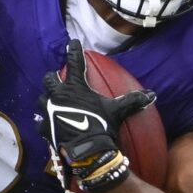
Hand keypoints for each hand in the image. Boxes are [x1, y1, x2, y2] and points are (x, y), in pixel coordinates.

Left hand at [39, 41, 153, 192]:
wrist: (86, 151)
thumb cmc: (100, 126)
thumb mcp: (117, 111)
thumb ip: (132, 101)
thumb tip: (152, 94)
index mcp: (74, 86)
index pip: (74, 62)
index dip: (74, 50)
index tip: (73, 42)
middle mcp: (57, 95)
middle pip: (50, 79)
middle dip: (54, 77)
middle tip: (59, 78)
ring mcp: (47, 110)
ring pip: (42, 97)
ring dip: (47, 97)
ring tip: (52, 100)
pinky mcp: (43, 126)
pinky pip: (40, 119)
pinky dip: (44, 119)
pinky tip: (47, 121)